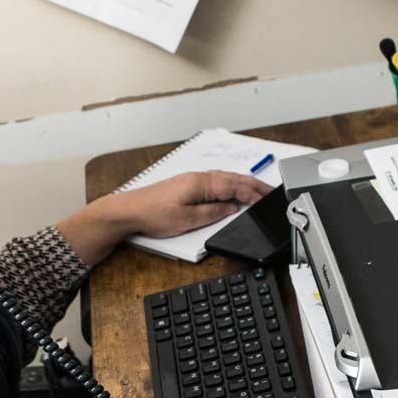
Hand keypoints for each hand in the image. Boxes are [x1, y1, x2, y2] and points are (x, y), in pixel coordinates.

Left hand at [57, 171, 272, 266]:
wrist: (128, 210)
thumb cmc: (152, 214)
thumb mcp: (187, 220)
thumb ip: (213, 213)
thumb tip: (230, 207)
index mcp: (201, 183)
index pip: (235, 186)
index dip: (253, 193)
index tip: (267, 198)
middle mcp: (198, 177)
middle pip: (232, 179)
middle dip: (253, 185)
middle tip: (270, 192)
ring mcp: (192, 180)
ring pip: (224, 179)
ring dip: (242, 184)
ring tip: (256, 191)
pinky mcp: (186, 185)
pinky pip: (215, 181)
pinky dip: (229, 185)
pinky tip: (231, 190)